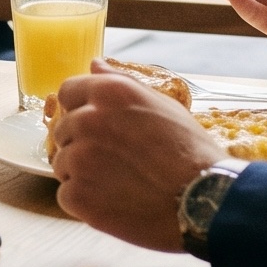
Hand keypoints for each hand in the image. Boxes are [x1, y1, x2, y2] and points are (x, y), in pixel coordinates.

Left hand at [50, 61, 227, 253]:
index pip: (67, 93)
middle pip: (63, 131)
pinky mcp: (77, 195)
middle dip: (82, 144)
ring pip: (63, 164)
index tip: (96, 127)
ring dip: (82, 174)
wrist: (204, 199)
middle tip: (116, 161)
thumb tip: (94, 65)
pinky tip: (114, 202)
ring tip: (119, 183)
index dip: (80, 110)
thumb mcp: (161, 105)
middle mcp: (87, 120)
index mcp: (107, 93)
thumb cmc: (189, 152)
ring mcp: (79, 158)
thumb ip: (120, 83)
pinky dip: (85, 202)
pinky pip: (66, 195)